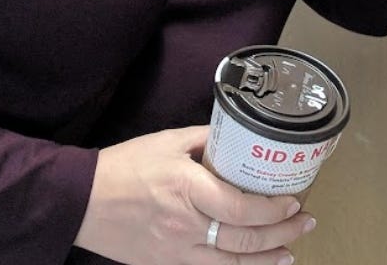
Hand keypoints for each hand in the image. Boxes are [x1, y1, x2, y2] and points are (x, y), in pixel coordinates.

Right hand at [73, 127, 312, 264]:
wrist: (81, 202)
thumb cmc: (124, 167)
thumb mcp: (168, 141)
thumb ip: (206, 138)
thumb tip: (238, 134)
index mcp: (187, 188)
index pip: (241, 207)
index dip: (273, 209)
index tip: (294, 200)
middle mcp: (186, 224)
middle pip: (243, 238)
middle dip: (281, 233)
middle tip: (305, 223)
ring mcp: (176, 249)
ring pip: (231, 261)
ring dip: (266, 258)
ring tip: (290, 252)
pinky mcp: (167, 263)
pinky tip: (253, 264)